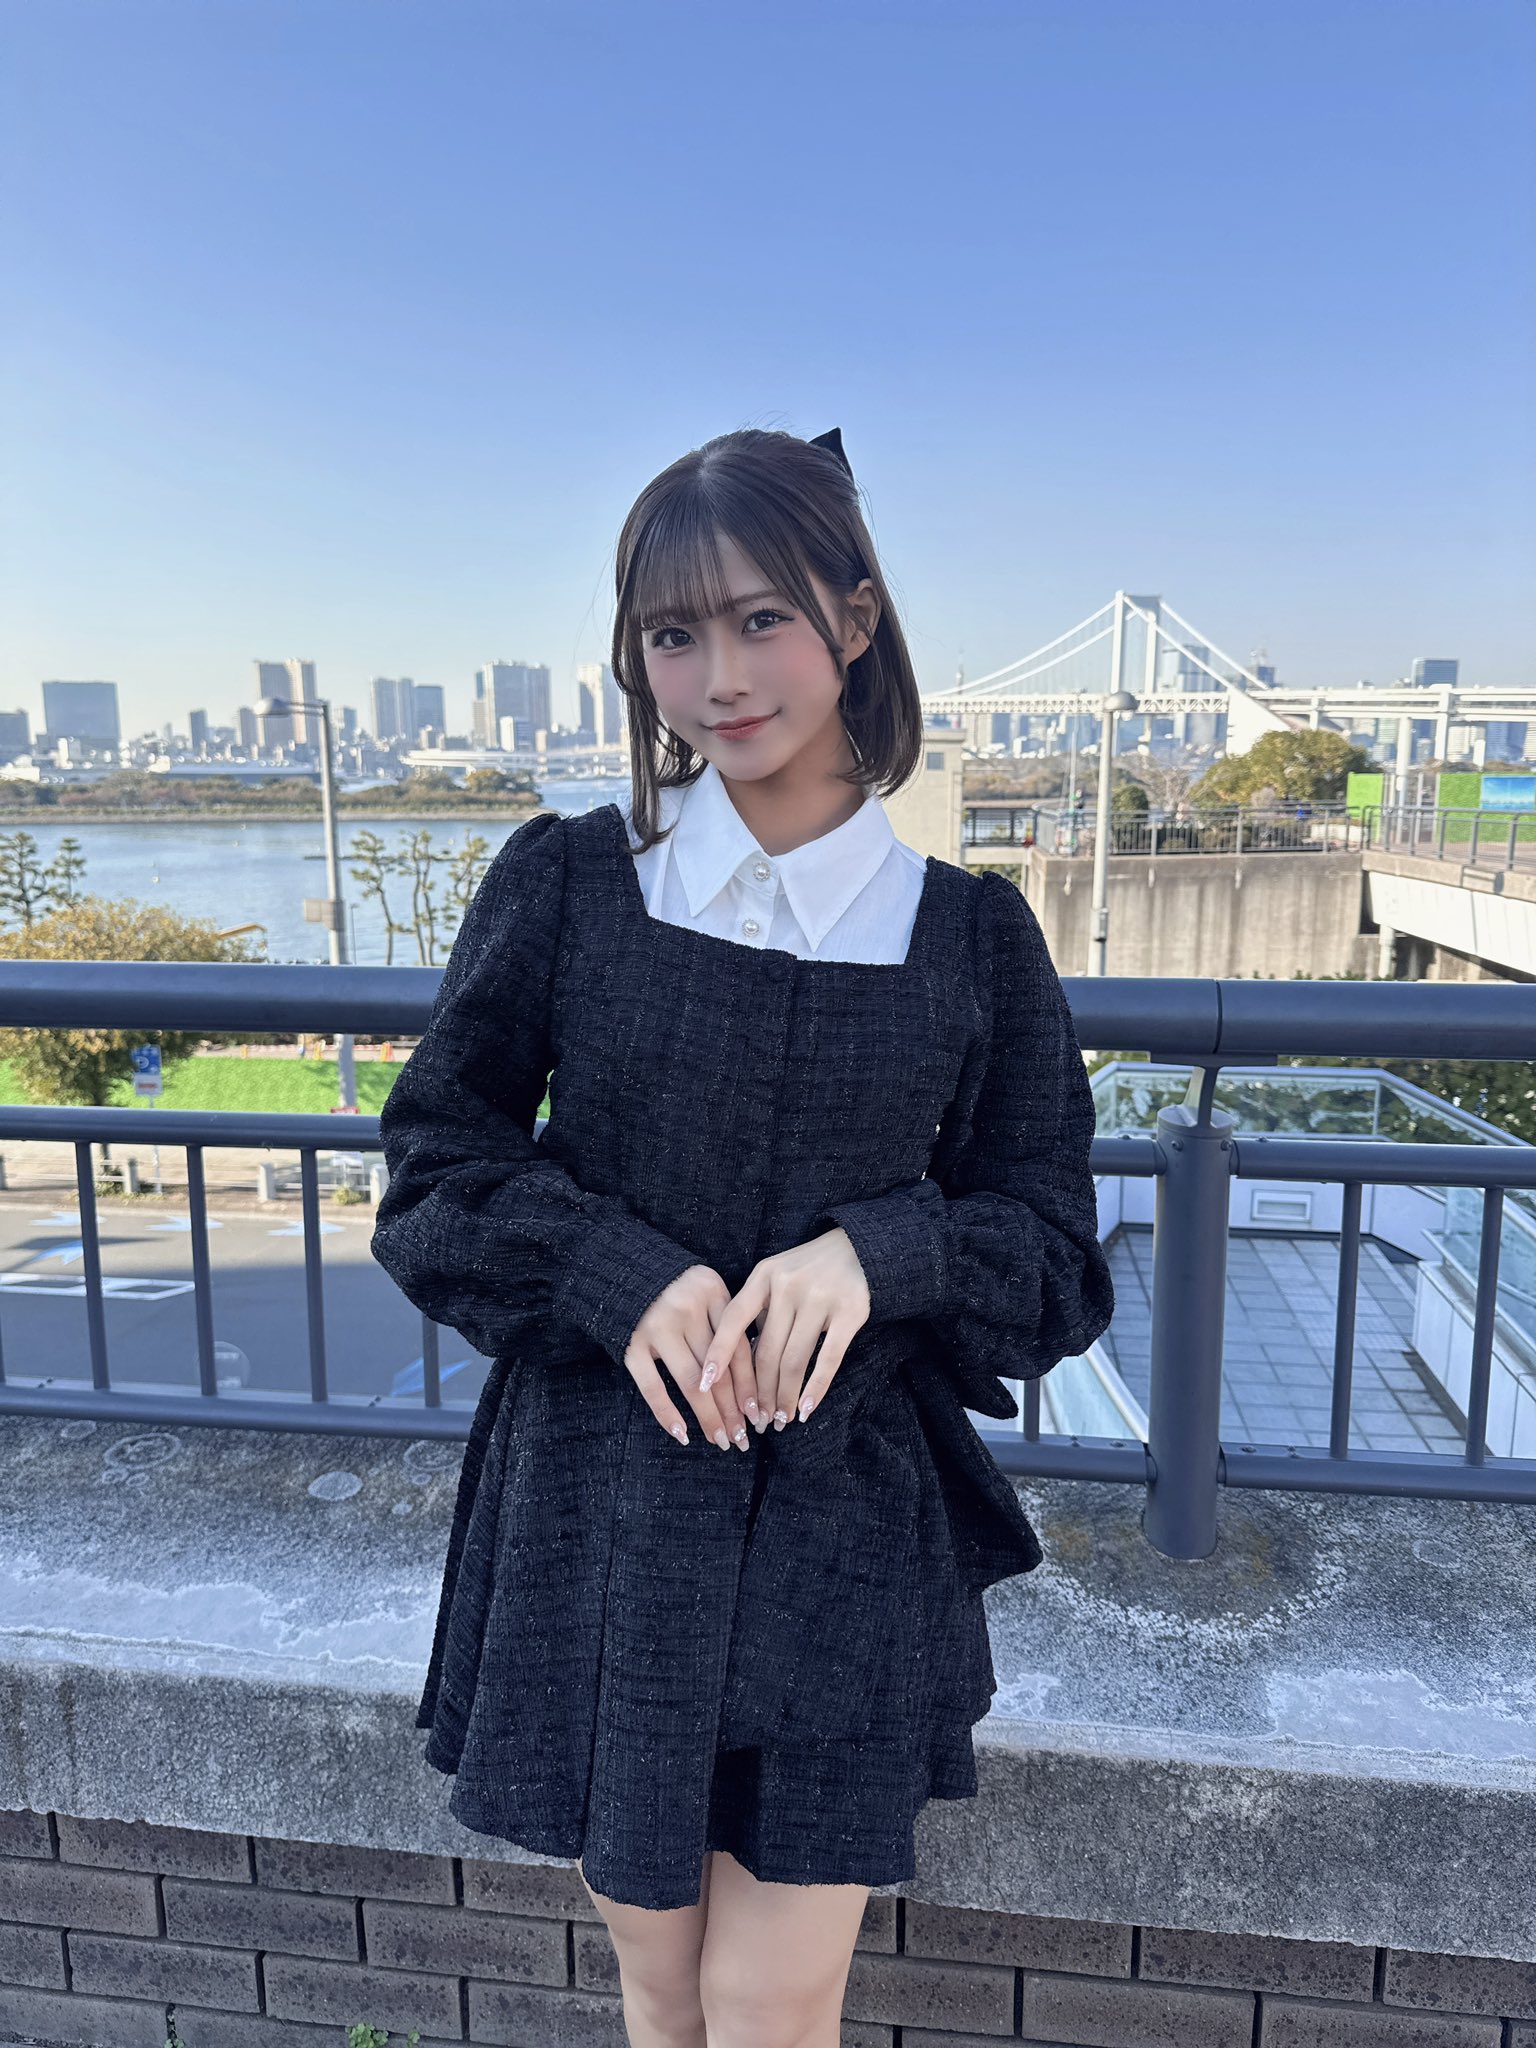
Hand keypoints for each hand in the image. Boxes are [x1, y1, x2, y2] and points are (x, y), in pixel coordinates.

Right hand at [624, 1265, 754, 1452]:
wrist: (620, 1267)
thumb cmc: (674, 1285)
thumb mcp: (707, 1290)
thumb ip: (727, 1320)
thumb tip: (754, 1377)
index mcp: (713, 1293)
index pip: (739, 1348)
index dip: (750, 1386)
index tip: (757, 1414)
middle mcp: (687, 1310)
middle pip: (718, 1370)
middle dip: (733, 1410)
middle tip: (743, 1439)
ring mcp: (657, 1327)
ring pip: (691, 1382)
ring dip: (708, 1416)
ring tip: (722, 1440)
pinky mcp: (632, 1344)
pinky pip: (652, 1387)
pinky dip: (666, 1413)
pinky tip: (682, 1435)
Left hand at [700, 1227, 870, 1431]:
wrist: (858, 1248)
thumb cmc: (807, 1271)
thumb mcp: (776, 1278)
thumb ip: (759, 1312)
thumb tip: (740, 1366)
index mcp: (764, 1275)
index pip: (733, 1319)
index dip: (718, 1353)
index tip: (704, 1384)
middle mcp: (788, 1285)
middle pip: (766, 1351)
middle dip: (759, 1392)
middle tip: (756, 1420)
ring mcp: (820, 1298)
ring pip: (794, 1360)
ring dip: (785, 1396)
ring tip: (780, 1420)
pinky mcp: (850, 1312)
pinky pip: (828, 1358)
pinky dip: (816, 1389)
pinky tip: (806, 1409)